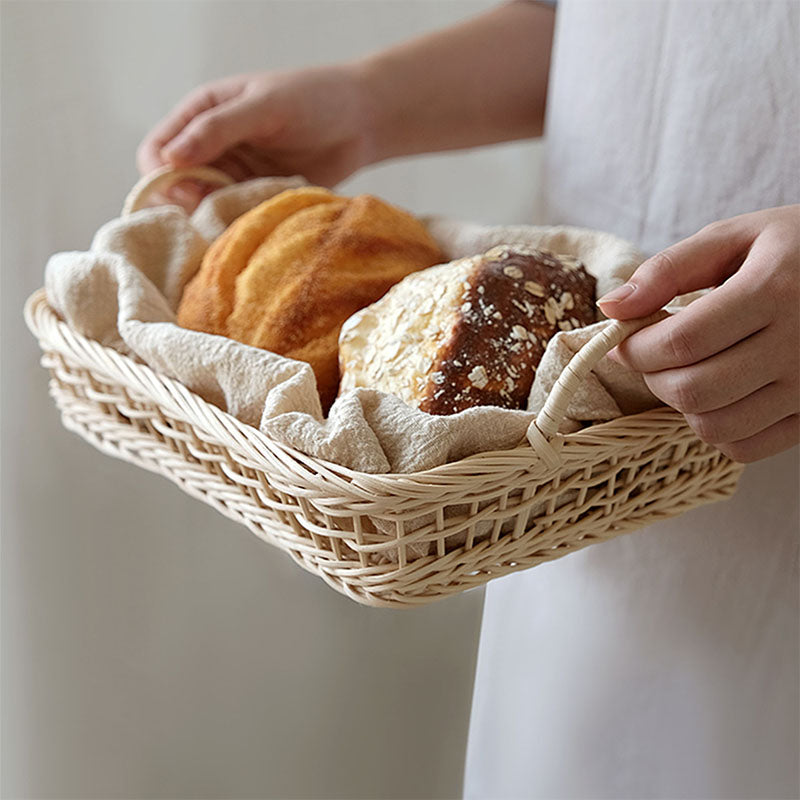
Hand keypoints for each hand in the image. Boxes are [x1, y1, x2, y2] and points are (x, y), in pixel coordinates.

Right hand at [136, 65, 373, 207]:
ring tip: (244, 216)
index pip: (157, 153)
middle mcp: (212, 149)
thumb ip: (217, 129)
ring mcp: (236, 177)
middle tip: (216, 212)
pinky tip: (260, 222)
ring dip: (217, 219)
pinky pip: (238, 220)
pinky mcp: (258, 199)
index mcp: (201, 115)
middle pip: (176, 190)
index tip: (188, 193)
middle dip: (189, 205)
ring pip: (206, 210)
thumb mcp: (264, 106)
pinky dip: (242, 225)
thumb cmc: (315, 99)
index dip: (162, 178)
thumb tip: (169, 159)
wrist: (363, 122)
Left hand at [597, 205, 799, 462]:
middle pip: (693, 389)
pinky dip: (715, 429)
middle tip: (651, 356)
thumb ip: (668, 269)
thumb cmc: (793, 249)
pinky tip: (716, 395)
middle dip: (652, 376)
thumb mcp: (734, 238)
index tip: (623, 341)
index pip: (681, 342)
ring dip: (680, 405)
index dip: (636, 348)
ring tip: (684, 371)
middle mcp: (798, 345)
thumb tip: (611, 307)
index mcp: (775, 290)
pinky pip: (746, 448)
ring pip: (715, 426)